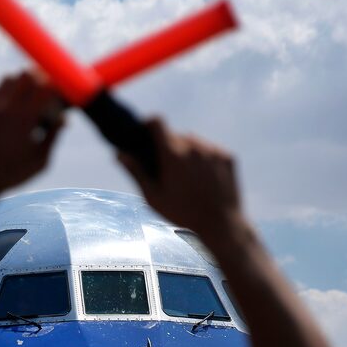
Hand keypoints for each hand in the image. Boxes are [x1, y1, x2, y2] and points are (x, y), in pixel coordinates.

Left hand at [0, 72, 65, 211]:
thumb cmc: (11, 175)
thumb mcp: (40, 161)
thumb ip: (53, 136)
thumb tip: (64, 119)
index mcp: (24, 120)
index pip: (45, 86)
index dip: (55, 85)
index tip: (58, 91)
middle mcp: (4, 109)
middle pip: (26, 75)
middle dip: (37, 80)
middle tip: (42, 92)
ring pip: (6, 79)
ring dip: (19, 85)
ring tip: (22, 102)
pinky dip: (2, 97)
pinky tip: (4, 113)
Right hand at [116, 119, 244, 246]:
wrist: (221, 224)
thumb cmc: (183, 213)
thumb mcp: (154, 196)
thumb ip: (136, 172)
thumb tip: (119, 154)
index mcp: (173, 154)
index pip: (157, 122)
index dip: (149, 125)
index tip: (147, 133)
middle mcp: (194, 147)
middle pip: (175, 136)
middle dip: (169, 147)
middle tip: (169, 170)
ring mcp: (213, 150)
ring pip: (194, 141)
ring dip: (187, 151)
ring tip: (188, 177)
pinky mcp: (227, 156)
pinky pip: (210, 149)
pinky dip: (205, 158)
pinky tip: (204, 179)